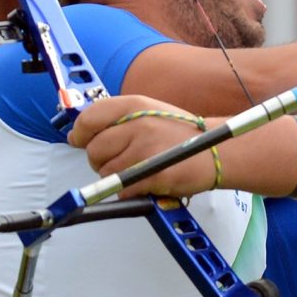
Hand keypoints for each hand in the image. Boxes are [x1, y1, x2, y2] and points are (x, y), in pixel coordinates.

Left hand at [69, 95, 219, 198]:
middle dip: (100, 160)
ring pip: (107, 173)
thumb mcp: (150, 113)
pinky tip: (146, 182)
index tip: (81, 141)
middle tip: (121, 160)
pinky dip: (130, 191)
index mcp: (135, 106)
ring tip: (139, 171)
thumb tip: (76, 135)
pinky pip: (123, 189)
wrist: (220, 151)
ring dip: (116, 178)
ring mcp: (146, 151)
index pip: (89, 118)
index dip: (80, 133)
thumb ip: (117, 120)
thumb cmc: (182, 134)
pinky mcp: (153, 175)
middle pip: (94, 150)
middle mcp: (138, 125)